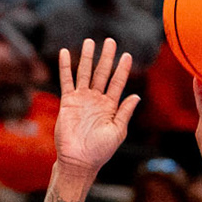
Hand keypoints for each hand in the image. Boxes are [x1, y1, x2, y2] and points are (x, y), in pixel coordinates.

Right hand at [54, 39, 139, 174]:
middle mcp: (97, 100)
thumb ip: (125, 112)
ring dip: (87, 57)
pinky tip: (64, 53)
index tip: (127, 55)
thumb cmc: (100, 150)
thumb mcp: (118, 131)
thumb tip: (137, 96)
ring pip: (85, 73)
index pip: (118, 82)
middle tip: (110, 41)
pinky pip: (66, 81)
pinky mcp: (68, 102)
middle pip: (102, 73)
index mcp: (111, 106)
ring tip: (89, 42)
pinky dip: (65, 67)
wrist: (79, 160)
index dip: (122, 69)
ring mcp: (82, 99)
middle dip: (106, 57)